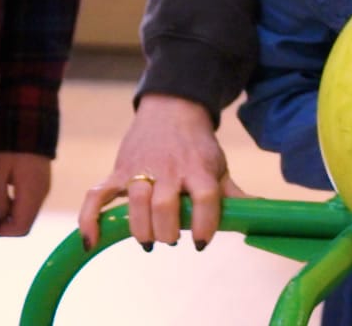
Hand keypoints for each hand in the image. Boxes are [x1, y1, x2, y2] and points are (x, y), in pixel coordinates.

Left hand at [0, 151, 50, 236]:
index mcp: (31, 195)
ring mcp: (42, 189)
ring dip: (4, 216)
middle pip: (23, 225)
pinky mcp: (40, 183)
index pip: (19, 228)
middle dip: (0, 225)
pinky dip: (11, 207)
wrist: (30, 124)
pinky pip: (26, 204)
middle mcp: (41, 196)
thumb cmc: (11, 147)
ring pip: (24, 215)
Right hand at [76, 94, 246, 252]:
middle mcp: (170, 169)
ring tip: (149, 240)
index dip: (205, 223)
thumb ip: (232, 194)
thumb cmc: (197, 146)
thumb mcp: (218, 165)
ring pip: (135, 201)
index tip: (202, 242)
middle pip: (165, 204)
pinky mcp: (118, 171)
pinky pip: (97, 196)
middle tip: (171, 238)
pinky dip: (91, 219)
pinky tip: (92, 242)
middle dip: (168, 230)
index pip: (206, 198)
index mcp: (199, 169)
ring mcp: (141, 169)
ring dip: (141, 228)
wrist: (172, 109)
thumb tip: (260, 213)